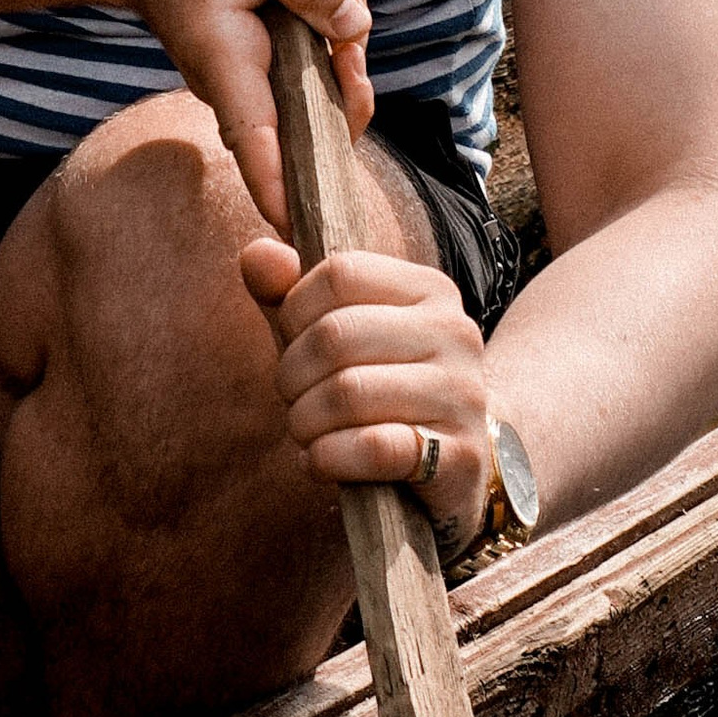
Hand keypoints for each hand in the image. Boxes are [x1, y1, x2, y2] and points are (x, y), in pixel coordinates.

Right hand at [83, 0, 371, 232]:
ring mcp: (266, 73)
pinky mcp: (284, 57)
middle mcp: (244, 79)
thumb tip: (353, 26)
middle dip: (350, 37)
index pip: (256, 139)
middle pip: (325, 100)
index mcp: (224, 54)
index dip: (282, 190)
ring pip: (339, 62)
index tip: (305, 235)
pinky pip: (334, 41)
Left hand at [239, 242, 491, 542]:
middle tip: (292, 397)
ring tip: (306, 432)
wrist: (452, 463)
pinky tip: (320, 461)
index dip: (295, 310)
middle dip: (292, 374)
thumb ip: (288, 291)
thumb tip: (255, 253)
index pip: (340, 272)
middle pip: (336, 335)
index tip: (293, 341)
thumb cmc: (379, 386)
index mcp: (430, 288)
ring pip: (348, 394)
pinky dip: (327, 458)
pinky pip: (373, 448)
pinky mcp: (459, 454)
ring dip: (305, 421)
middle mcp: (454, 332)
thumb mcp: (333, 333)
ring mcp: (463, 394)